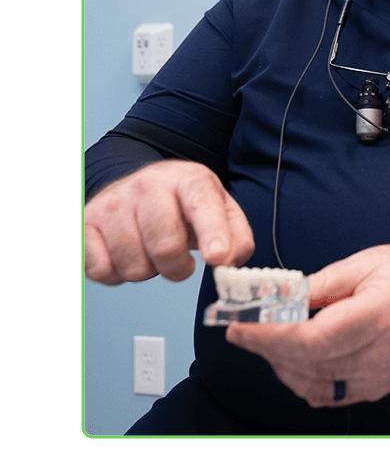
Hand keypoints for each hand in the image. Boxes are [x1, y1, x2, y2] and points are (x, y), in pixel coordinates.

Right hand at [84, 159, 254, 284]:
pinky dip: (117, 275)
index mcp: (189, 179)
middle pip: (164, 244)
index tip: (217, 257)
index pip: (202, 204)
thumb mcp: (221, 212)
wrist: (141, 186)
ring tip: (151, 251)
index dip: (212, 233)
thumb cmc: (184, 205)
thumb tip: (228, 263)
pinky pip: (101, 270)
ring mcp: (114, 202)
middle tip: (182, 265)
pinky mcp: (86, 222)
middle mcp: (149, 185)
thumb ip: (237, 239)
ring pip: (132, 264)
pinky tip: (126, 255)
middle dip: (178, 268)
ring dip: (147, 271)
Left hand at [226, 244, 389, 406]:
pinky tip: (293, 359)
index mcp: (379, 316)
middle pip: (308, 365)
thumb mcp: (364, 263)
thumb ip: (320, 285)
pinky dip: (304, 380)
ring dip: (282, 366)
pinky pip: (330, 396)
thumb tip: (278, 301)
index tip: (240, 328)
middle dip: (267, 349)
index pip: (312, 340)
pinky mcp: (379, 389)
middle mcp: (381, 355)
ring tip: (268, 341)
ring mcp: (382, 378)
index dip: (269, 338)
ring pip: (314, 386)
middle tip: (244, 330)